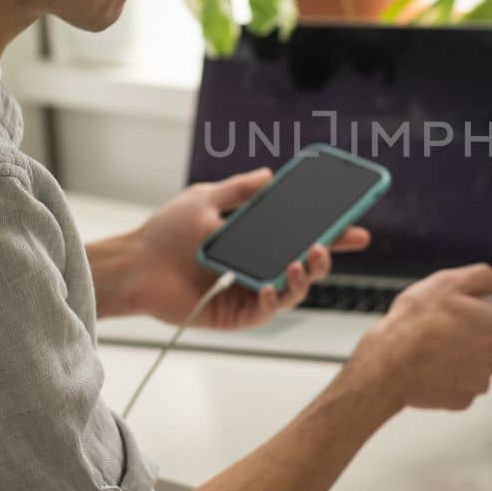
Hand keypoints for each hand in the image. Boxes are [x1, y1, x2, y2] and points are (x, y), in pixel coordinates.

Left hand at [98, 168, 369, 330]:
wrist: (136, 263)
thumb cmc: (165, 233)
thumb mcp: (206, 199)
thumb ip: (240, 190)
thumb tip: (270, 174)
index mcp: (254, 242)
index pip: (301, 238)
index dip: (330, 234)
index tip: (355, 227)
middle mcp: (257, 269)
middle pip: (304, 266)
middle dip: (326, 256)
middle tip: (332, 244)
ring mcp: (248, 293)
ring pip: (291, 291)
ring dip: (304, 277)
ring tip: (303, 260)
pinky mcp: (234, 315)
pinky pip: (264, 312)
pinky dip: (271, 300)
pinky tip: (267, 288)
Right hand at [350, 264, 491, 411]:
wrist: (388, 365)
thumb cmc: (415, 325)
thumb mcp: (447, 282)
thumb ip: (482, 278)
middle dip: (480, 340)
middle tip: (455, 327)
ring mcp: (476, 382)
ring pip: (478, 368)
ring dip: (464, 358)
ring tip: (438, 344)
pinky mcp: (460, 400)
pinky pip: (461, 385)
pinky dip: (450, 376)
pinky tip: (432, 363)